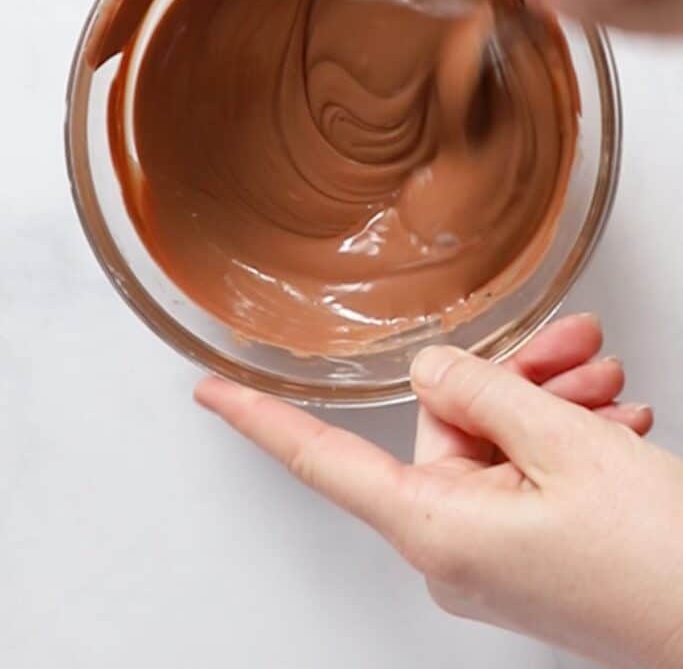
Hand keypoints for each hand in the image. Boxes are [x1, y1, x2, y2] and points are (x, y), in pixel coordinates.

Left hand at [194, 315, 682, 667]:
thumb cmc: (658, 560)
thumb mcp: (562, 443)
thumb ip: (480, 391)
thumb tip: (429, 370)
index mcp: (438, 530)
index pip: (325, 461)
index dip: (262, 422)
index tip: (211, 394)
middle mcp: (454, 550)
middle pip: (452, 426)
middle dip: (518, 376)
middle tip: (577, 348)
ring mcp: (492, 556)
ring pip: (497, 441)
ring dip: (553, 402)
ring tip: (608, 384)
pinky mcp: (526, 553)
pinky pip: (524, 473)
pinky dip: (565, 439)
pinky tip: (612, 421)